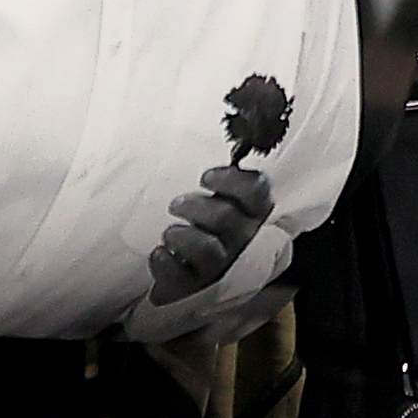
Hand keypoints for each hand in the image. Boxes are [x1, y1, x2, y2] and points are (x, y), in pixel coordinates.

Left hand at [139, 153, 278, 308]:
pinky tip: (159, 254)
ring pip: (207, 249)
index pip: (258, 192)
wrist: (187, 274)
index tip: (206, 176)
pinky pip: (180, 275)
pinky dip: (165, 262)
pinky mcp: (196, 286)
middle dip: (196, 207)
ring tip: (169, 233)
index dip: (233, 181)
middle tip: (176, 203)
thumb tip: (198, 131)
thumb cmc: (203, 226)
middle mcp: (241, 239)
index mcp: (251, 213)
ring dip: (181, 236)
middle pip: (226, 218)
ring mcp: (221, 265)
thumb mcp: (217, 200)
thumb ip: (220, 181)